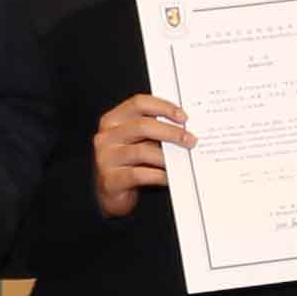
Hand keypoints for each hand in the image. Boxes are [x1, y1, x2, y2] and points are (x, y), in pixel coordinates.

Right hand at [88, 93, 192, 217]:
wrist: (111, 192)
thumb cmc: (128, 162)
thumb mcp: (136, 141)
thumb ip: (153, 130)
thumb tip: (183, 127)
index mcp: (113, 120)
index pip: (139, 103)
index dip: (163, 107)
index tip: (183, 117)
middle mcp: (106, 136)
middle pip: (141, 126)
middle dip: (170, 132)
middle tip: (190, 140)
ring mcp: (106, 158)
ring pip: (142, 151)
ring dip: (166, 156)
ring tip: (182, 160)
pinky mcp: (111, 179)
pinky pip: (139, 175)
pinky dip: (158, 175)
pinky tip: (169, 177)